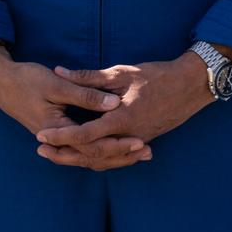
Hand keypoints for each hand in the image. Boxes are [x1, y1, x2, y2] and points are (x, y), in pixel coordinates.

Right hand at [0, 42, 151, 170]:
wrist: (1, 83)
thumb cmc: (27, 80)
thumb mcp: (57, 84)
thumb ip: (85, 94)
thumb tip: (113, 104)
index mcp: (58, 128)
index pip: (93, 145)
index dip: (118, 143)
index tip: (140, 140)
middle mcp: (58, 139)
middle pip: (94, 156)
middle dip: (122, 154)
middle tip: (148, 151)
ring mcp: (57, 138)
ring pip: (89, 156)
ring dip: (114, 155)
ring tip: (140, 152)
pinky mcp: (58, 133)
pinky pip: (83, 149)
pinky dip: (101, 149)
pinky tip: (117, 144)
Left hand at [35, 54, 212, 166]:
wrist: (190, 86)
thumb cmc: (156, 76)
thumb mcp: (121, 73)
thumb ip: (89, 78)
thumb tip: (60, 71)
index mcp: (121, 119)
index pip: (84, 135)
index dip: (61, 136)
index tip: (41, 135)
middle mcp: (128, 136)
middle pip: (90, 154)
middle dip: (64, 154)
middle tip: (41, 150)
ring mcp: (136, 141)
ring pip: (103, 159)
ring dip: (78, 158)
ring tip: (56, 154)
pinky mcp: (142, 140)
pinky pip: (115, 156)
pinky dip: (98, 156)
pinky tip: (85, 152)